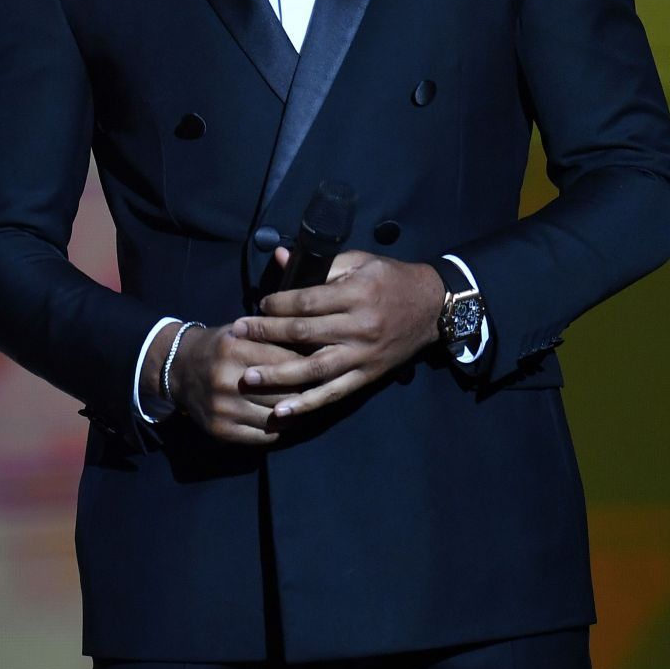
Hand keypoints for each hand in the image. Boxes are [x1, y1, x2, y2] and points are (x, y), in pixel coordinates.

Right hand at [162, 323, 310, 445]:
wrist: (178, 369)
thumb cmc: (218, 348)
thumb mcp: (240, 333)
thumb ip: (271, 337)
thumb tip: (314, 346)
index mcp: (233, 350)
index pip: (287, 361)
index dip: (308, 364)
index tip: (322, 365)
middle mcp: (226, 380)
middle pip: (285, 391)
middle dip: (306, 390)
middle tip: (321, 388)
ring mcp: (223, 408)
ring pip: (277, 417)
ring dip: (296, 413)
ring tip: (306, 405)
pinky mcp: (221, 430)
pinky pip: (264, 436)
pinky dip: (279, 430)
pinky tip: (284, 419)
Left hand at [231, 249, 445, 420]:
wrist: (433, 306)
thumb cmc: (389, 279)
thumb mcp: (358, 261)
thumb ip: (319, 264)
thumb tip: (281, 258)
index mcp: (355, 294)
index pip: (306, 302)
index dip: (277, 304)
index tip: (257, 305)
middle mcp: (359, 327)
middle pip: (305, 334)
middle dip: (267, 335)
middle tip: (236, 334)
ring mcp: (363, 355)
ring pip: (316, 369)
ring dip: (279, 375)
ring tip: (249, 378)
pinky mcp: (368, 376)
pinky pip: (335, 393)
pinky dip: (308, 403)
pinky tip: (283, 410)